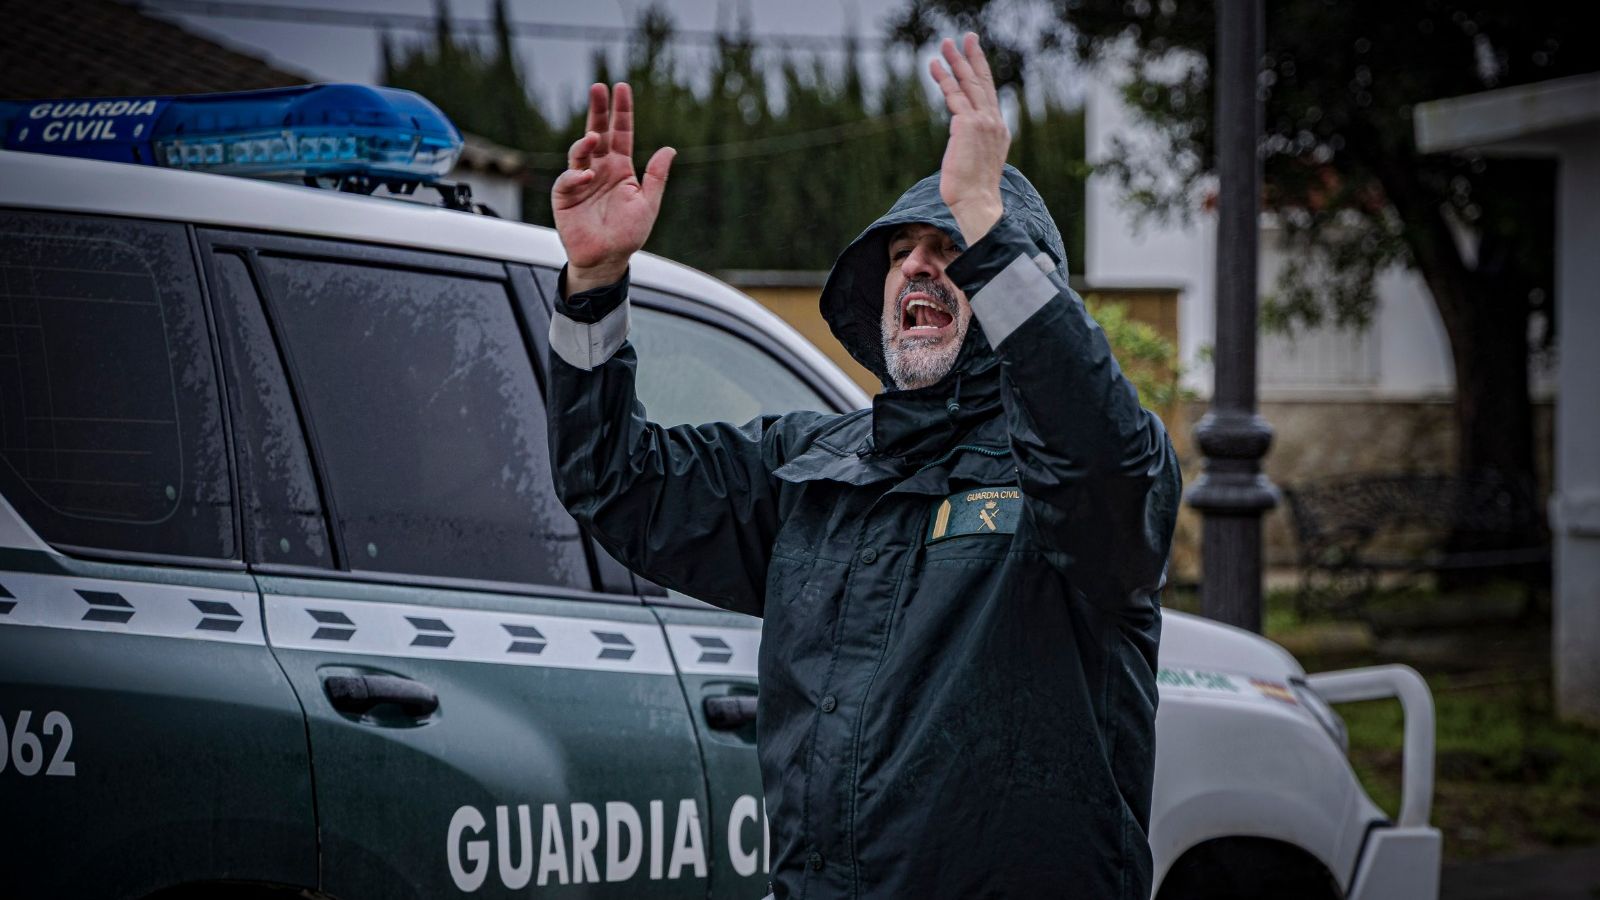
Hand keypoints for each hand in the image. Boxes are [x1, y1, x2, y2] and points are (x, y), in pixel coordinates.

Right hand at [551, 82, 675, 295]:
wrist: (607, 259)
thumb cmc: (628, 234)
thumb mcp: (648, 204)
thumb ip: (656, 177)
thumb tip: (669, 150)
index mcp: (620, 168)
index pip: (621, 133)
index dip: (621, 112)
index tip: (621, 88)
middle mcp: (599, 170)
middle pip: (598, 133)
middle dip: (598, 110)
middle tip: (598, 88)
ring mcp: (581, 182)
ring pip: (579, 152)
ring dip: (585, 142)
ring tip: (594, 137)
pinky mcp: (565, 197)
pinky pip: (568, 181)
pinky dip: (575, 176)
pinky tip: (586, 178)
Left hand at [928, 34, 1009, 244]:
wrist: (976, 203)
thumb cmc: (974, 192)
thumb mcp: (978, 165)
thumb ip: (974, 147)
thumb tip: (964, 144)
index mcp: (999, 131)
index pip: (989, 95)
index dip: (982, 74)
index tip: (975, 56)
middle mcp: (994, 122)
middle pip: (982, 82)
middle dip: (972, 58)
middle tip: (965, 37)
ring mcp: (982, 122)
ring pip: (968, 84)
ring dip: (955, 62)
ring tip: (945, 44)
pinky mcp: (966, 125)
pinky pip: (953, 96)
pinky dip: (943, 79)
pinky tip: (934, 66)